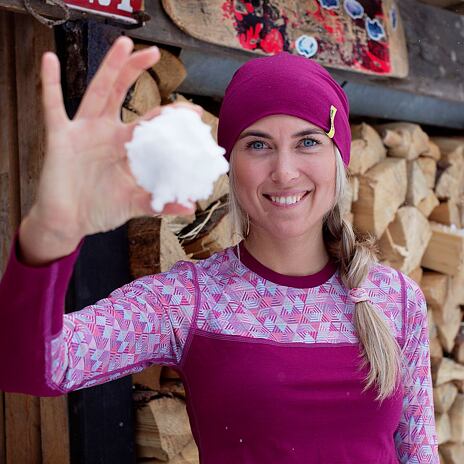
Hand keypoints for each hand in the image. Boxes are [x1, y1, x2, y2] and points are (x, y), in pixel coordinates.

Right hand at [31, 36, 199, 244]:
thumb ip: (159, 203)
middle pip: (122, 94)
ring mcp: (83, 132)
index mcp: (124, 146)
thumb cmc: (100, 209)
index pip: (150, 123)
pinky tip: (49, 59)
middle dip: (136, 72)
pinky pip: (52, 107)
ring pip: (97, 92)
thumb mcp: (134, 204)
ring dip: (109, 67)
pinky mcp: (60, 138)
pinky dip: (50, 84)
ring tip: (124, 44)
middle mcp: (105, 132)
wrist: (69, 223)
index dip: (170, 116)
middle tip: (155, 53)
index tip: (193, 112)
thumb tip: (189, 207)